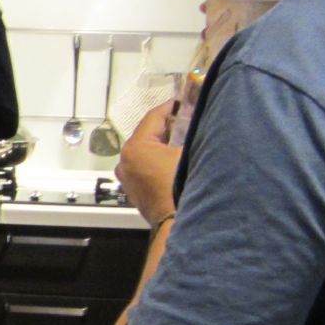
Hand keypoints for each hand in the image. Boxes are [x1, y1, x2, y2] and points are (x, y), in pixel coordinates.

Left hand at [114, 104, 180, 224]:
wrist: (177, 224)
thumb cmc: (182, 186)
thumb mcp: (190, 152)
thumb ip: (192, 131)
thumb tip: (199, 119)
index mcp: (135, 147)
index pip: (154, 116)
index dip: (172, 106)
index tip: (186, 101)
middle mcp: (125, 160)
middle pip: (149, 134)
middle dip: (169, 127)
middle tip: (189, 120)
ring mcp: (127, 177)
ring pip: (147, 151)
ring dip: (164, 144)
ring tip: (185, 140)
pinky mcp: (134, 191)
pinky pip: (146, 167)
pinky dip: (159, 161)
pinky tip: (176, 161)